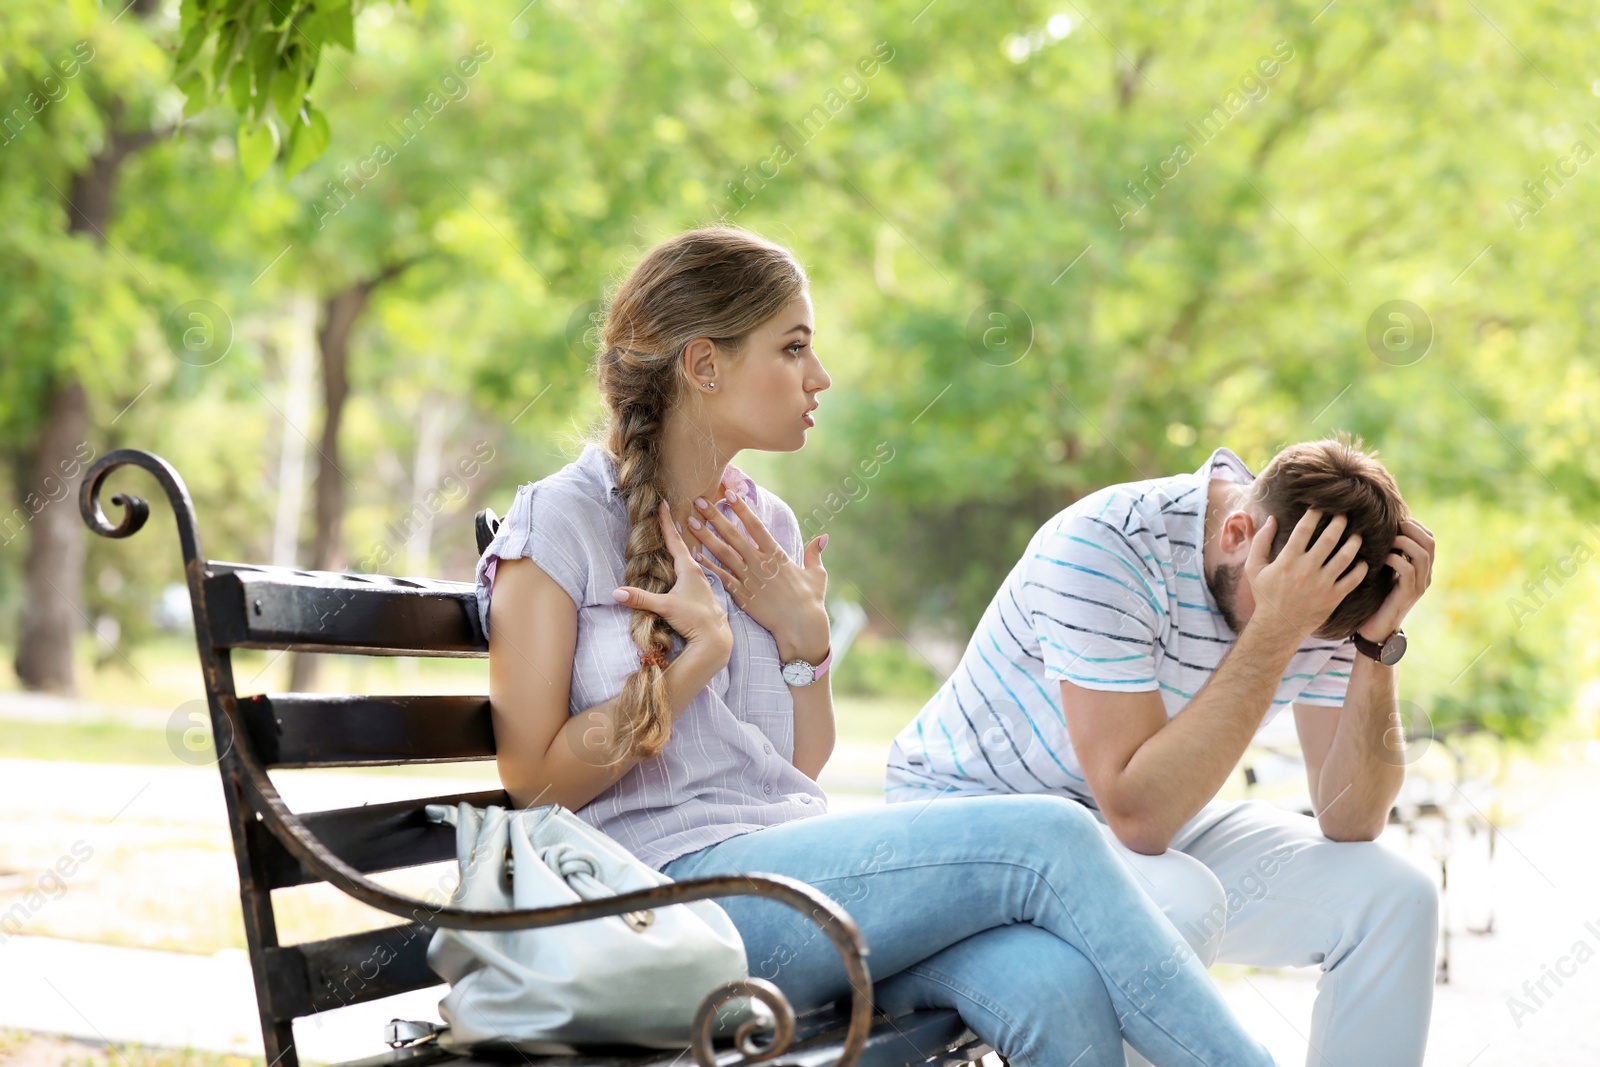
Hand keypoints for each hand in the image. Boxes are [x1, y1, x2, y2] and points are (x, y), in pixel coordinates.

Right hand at [611, 501, 732, 658]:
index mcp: (689, 569)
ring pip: (688, 559)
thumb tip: (615, 593)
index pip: (674, 540)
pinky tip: (683, 568)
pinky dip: (684, 564)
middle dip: (673, 531)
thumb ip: (640, 599)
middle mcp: (697, 572)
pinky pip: (690, 573)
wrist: (715, 639)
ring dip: (680, 548)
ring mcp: (701, 583)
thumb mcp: (664, 607)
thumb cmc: (694, 619)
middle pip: (682, 546)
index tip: (663, 503)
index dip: (666, 522)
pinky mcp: (701, 595)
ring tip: (674, 537)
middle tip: (668, 514)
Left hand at [688, 488, 829, 662]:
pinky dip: (707, 565)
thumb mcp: (817, 574)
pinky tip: (694, 554)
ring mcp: (749, 579)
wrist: (800, 627)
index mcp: (777, 554)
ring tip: (690, 522)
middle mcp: (760, 563)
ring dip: (705, 536)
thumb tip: (823, 537)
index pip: (755, 525)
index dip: (741, 508)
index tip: (728, 493)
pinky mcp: (742, 595)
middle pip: (733, 535)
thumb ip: (815, 554)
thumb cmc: (811, 601)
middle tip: (698, 501)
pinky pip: (721, 577)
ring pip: (723, 553)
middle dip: (715, 516)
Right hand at [1245, 509, 1368, 643]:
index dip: (1315, 514)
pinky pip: (1353, 579)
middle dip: (1339, 523)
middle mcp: (1307, 569)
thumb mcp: (1253, 568)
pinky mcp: (1334, 597)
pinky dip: (1361, 569)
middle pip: (1329, 539)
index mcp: (1288, 560)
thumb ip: (1260, 542)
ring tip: (1357, 535)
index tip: (1321, 506)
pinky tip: (1362, 561)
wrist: (1278, 626)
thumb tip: (1271, 519)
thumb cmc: (1265, 595)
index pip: (1304, 529)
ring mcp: (1322, 584)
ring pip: (1345, 557)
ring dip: (1354, 543)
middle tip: (1345, 515)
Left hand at [1357, 517, 1434, 640]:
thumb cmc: (1374, 598)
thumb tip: (1379, 529)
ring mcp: (1419, 586)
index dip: (1415, 525)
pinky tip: (1381, 558)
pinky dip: (1394, 558)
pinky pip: (1407, 570)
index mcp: (1422, 568)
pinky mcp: (1408, 595)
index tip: (1395, 520)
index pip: (1430, 538)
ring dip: (1402, 542)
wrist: (1375, 630)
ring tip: (1386, 539)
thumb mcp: (1384, 572)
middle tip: (1392, 526)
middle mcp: (1425, 576)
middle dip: (1411, 528)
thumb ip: (1388, 554)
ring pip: (1422, 554)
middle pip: (1430, 542)